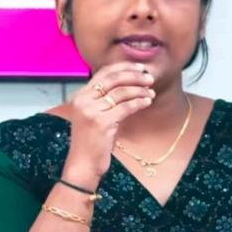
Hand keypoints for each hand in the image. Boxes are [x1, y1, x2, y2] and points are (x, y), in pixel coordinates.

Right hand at [63, 61, 155, 180]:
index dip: (123, 67)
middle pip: (113, 79)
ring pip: (121, 92)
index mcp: (80, 96)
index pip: (104, 72)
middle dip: (134, 76)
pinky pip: (125, 107)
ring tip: (151, 92)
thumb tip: (129, 83)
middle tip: (149, 78)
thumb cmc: (91, 142)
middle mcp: (83, 100)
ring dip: (140, 90)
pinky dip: (139, 102)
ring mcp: (91, 111)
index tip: (139, 68)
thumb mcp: (94, 115)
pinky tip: (147, 102)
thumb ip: (104, 99)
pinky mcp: (101, 123)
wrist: (83, 164)